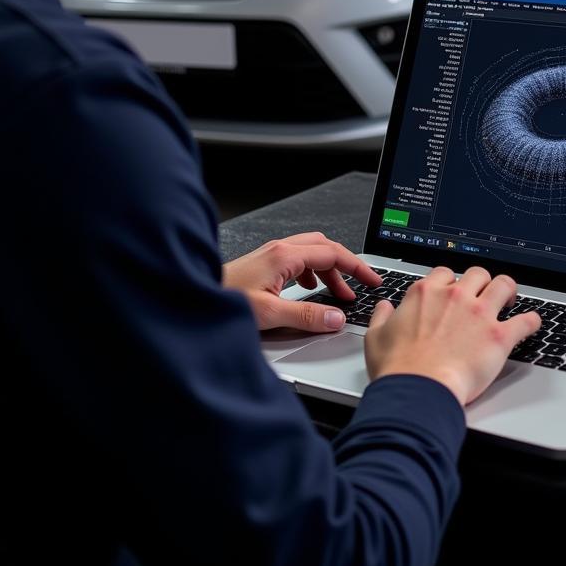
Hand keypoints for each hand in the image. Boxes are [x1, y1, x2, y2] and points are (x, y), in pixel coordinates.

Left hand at [221, 232, 381, 332]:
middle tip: (360, 284)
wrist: (193, 298)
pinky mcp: (264, 265)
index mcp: (284, 256)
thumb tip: (335, 318)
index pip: (332, 253)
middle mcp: (278, 250)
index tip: (371, 280)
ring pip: (311, 254)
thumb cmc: (223, 300)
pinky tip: (310, 289)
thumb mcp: (269, 313)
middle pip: (324, 248)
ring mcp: (270, 255)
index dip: (357, 267)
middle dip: (346, 265)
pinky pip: (298, 261)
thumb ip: (306, 315)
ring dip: (329, 271)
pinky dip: (312, 273)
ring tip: (338, 293)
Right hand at [364, 266, 541, 406]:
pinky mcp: (499, 336)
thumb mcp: (376, 336)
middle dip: (482, 281)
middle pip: (477, 273)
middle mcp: (455, 297)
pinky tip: (532, 323)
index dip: (450, 282)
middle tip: (483, 293)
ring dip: (508, 290)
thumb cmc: (398, 367)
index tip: (452, 291)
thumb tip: (384, 308)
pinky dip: (531, 321)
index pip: (445, 273)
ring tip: (510, 298)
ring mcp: (480, 314)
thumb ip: (381, 316)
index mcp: (426, 293)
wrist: (418, 390)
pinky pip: (525, 321)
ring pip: (503, 285)